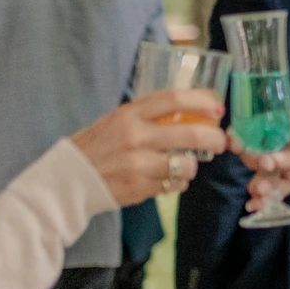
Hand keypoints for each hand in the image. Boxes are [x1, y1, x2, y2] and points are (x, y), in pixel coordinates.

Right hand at [72, 89, 227, 204]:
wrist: (68, 180)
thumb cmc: (96, 146)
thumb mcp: (117, 120)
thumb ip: (148, 116)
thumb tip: (189, 112)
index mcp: (129, 114)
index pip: (173, 100)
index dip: (201, 102)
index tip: (217, 107)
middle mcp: (136, 138)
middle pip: (190, 134)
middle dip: (214, 138)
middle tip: (221, 141)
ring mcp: (139, 165)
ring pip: (186, 165)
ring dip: (194, 166)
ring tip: (189, 164)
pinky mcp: (140, 188)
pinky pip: (174, 184)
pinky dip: (179, 182)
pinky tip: (172, 178)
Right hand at [238, 106, 289, 212]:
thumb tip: (276, 164)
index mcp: (275, 124)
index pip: (249, 130)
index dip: (238, 138)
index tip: (235, 146)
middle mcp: (274, 145)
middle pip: (252, 155)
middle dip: (254, 162)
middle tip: (265, 165)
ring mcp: (283, 165)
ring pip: (262, 177)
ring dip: (258, 184)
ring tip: (262, 191)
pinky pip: (276, 191)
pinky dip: (265, 199)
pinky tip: (257, 206)